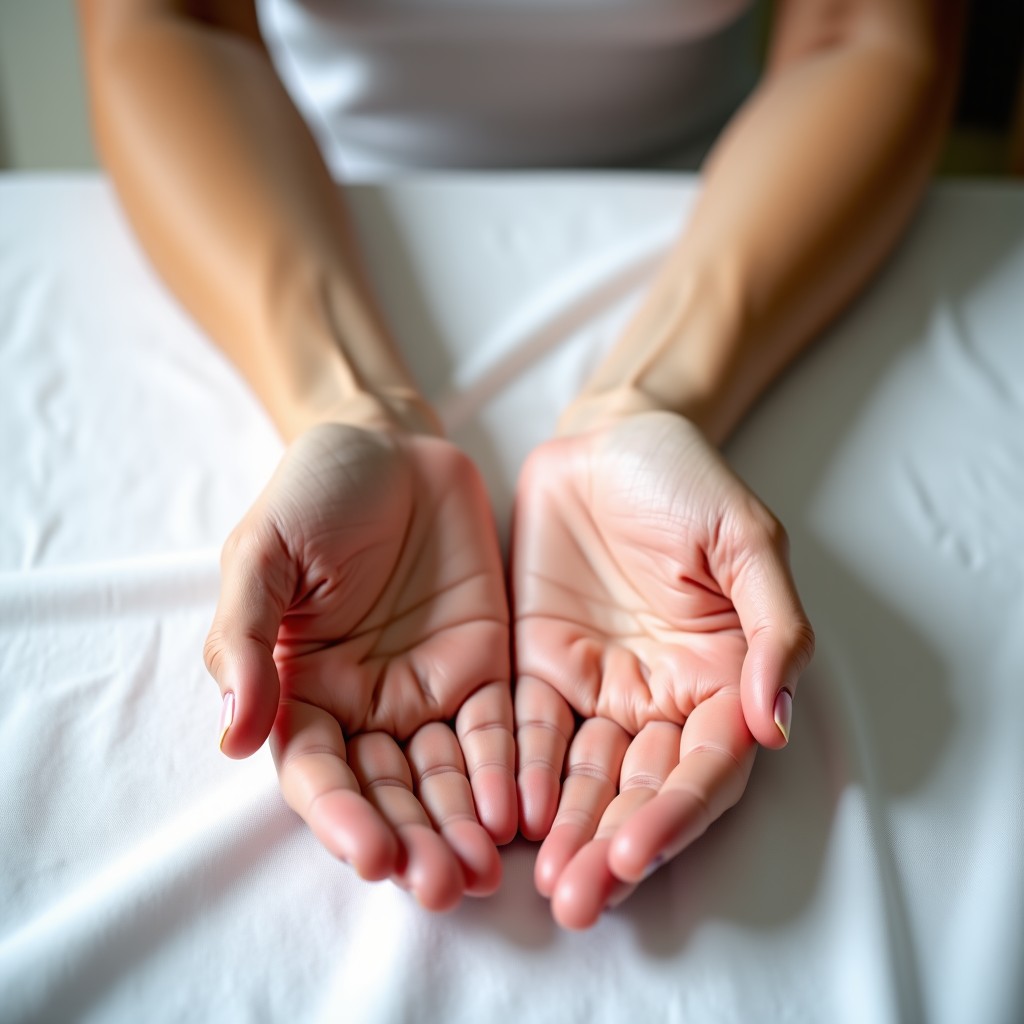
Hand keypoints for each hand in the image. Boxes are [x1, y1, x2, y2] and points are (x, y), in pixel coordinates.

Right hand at [204, 423, 514, 909]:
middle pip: (388, 791)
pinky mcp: (485, 666)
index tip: (372, 856)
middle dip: (414, 841)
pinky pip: (499, 728)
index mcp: (302, 690)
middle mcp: (366, 705)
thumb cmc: (314, 493)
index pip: (318, 773)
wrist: (392, 446)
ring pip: (445, 776)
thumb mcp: (263, 553)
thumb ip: (245, 639)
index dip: (342, 817)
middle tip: (444, 885)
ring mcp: (428, 689)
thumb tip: (233, 737)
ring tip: (485, 871)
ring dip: (462, 826)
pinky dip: (508, 770)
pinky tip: (519, 808)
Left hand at [512, 410, 813, 928]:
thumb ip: (770, 626)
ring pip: (581, 774)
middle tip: (577, 900)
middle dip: (611, 845)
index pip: (705, 767)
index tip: (635, 853)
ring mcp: (596, 685)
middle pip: (639, 788)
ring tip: (543, 882)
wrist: (608, 438)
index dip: (676, 814)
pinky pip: (525, 728)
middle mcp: (658, 696)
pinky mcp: (537, 664)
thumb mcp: (744, 538)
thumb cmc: (685, 480)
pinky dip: (516, 770)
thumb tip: (772, 722)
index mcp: (719, 677)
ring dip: (564, 829)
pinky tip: (500, 809)